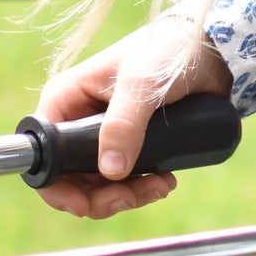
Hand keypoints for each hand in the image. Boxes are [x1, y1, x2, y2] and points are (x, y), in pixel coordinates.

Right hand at [32, 17, 232, 219]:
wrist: (210, 52)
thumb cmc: (168, 51)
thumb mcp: (142, 85)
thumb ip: (124, 124)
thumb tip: (110, 171)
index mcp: (65, 99)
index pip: (45, 154)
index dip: (58, 186)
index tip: (86, 205)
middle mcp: (76, 119)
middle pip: (71, 179)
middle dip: (100, 197)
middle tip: (133, 196)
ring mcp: (102, 135)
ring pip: (99, 185)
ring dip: (127, 196)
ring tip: (161, 186)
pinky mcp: (128, 144)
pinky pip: (122, 180)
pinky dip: (140, 189)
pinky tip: (164, 181)